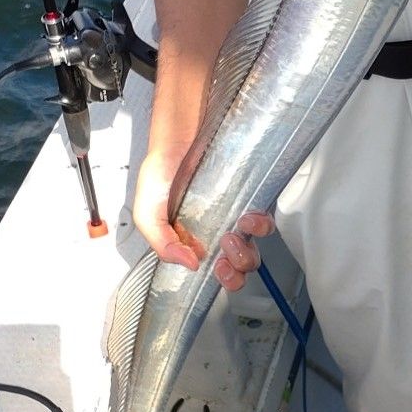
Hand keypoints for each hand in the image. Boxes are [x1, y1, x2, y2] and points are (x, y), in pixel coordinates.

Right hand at [133, 146, 273, 287]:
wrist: (180, 133)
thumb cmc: (163, 168)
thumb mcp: (147, 210)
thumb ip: (161, 242)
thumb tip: (190, 265)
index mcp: (193, 239)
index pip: (214, 269)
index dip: (224, 279)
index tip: (217, 271)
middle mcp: (217, 229)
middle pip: (241, 263)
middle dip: (238, 269)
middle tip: (225, 256)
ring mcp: (235, 213)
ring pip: (256, 245)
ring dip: (248, 248)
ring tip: (232, 234)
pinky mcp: (250, 196)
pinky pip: (264, 218)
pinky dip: (260, 225)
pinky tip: (248, 218)